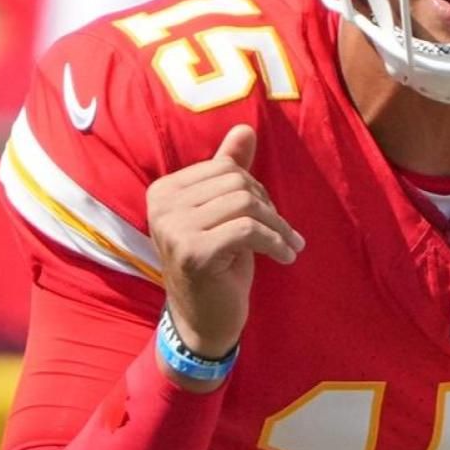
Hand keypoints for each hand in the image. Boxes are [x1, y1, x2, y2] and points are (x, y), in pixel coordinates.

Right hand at [146, 125, 303, 368]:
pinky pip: (248, 230)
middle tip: (281, 233)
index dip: (255, 189)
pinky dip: (275, 242)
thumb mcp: (224, 213)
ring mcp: (173, 229)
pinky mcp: (194, 253)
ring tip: (287, 245)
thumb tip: (246, 128)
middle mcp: (161, 205)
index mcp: (164, 190)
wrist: (204, 321)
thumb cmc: (217, 264)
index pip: (224, 169)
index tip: (269, 216)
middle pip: (236, 182)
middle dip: (268, 206)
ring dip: (277, 226)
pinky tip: (285, 257)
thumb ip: (230, 169)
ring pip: (245, 204)